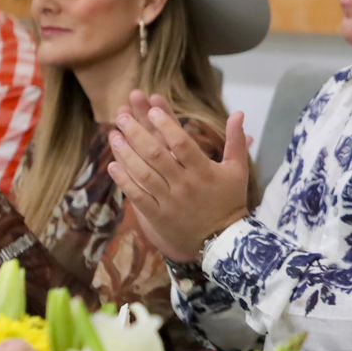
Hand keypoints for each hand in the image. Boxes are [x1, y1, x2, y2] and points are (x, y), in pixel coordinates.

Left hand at [106, 91, 250, 262]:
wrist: (224, 240)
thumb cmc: (230, 200)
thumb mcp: (237, 170)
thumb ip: (236, 140)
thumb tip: (238, 112)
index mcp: (204, 171)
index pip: (182, 143)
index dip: (166, 125)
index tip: (152, 110)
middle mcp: (185, 185)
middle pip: (156, 155)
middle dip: (136, 133)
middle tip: (121, 117)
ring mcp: (170, 201)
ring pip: (143, 174)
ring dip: (126, 153)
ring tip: (114, 136)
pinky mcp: (159, 216)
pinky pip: (138, 196)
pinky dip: (124, 180)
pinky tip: (113, 165)